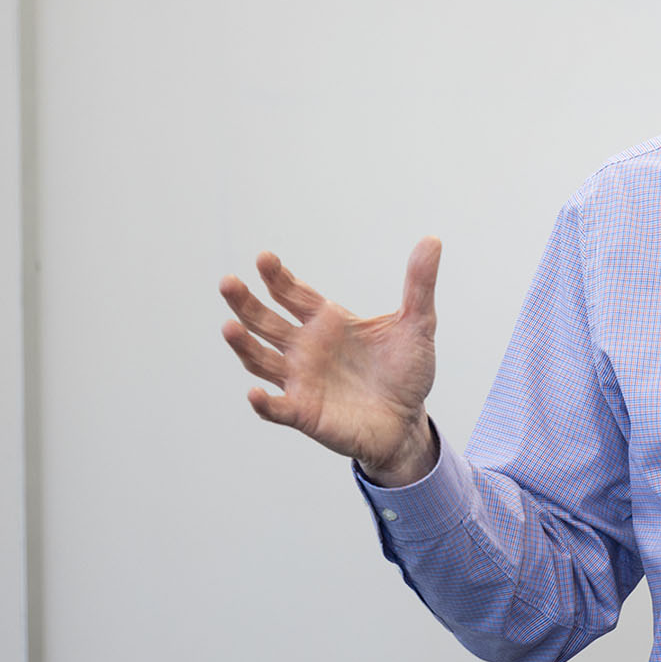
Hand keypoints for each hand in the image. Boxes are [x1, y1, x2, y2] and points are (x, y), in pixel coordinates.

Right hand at [220, 237, 442, 485]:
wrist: (409, 421)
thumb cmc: (406, 371)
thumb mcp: (417, 324)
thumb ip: (419, 284)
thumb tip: (432, 239)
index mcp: (327, 321)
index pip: (293, 294)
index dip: (277, 277)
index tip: (265, 258)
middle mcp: (305, 348)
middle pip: (265, 322)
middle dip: (245, 303)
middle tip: (228, 282)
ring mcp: (301, 381)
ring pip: (261, 360)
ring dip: (244, 345)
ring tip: (228, 327)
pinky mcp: (305, 413)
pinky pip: (277, 408)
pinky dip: (264, 403)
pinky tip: (255, 393)